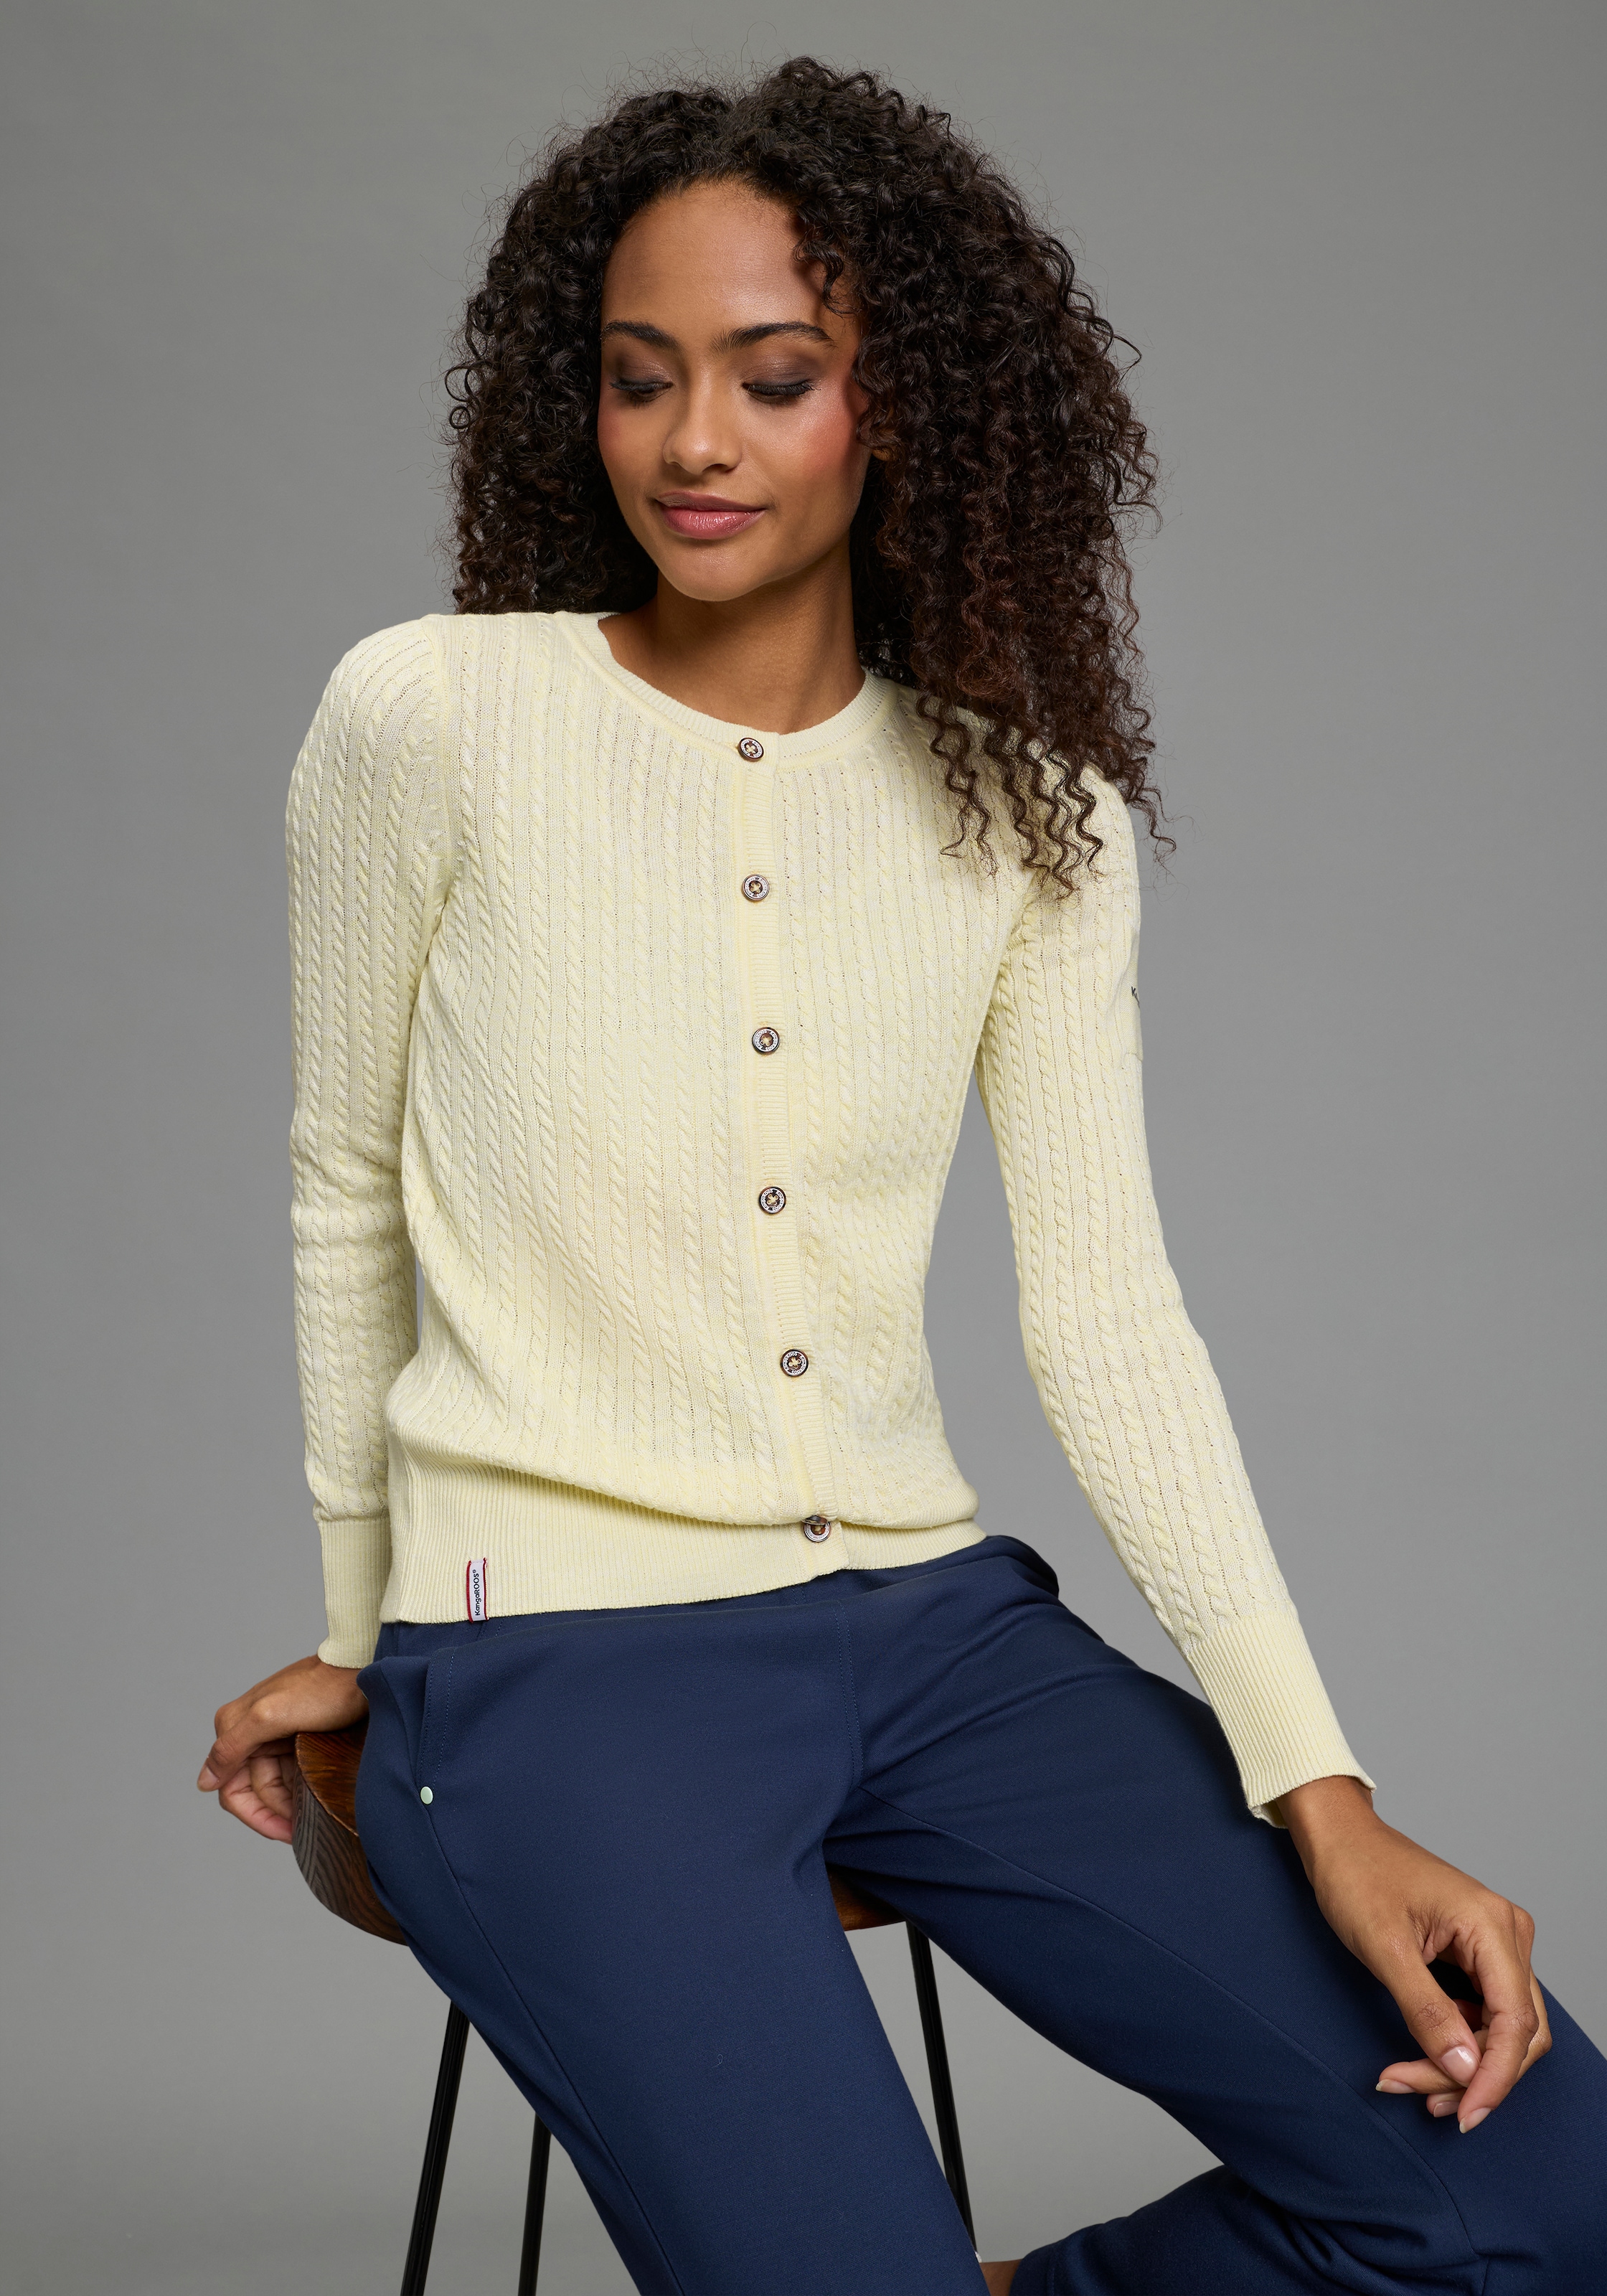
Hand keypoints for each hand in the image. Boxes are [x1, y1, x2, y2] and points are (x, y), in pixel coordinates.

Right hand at [197, 1653, 367, 1842]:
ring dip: (292, 1803)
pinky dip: (302, 1789)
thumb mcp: (270, 1716)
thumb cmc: (321, 1689)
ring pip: (275, 1785)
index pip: (230, 1788)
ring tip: (317, 1815)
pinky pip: (291, 1773)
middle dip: (277, 1812)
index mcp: (234, 1725)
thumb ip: (233, 1746)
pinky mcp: (297, 1736)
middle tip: (305, 1829)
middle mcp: (248, 1731)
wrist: (361, 1667)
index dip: (255, 1816)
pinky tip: (318, 1798)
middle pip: (255, 1790)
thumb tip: (204, 1782)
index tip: (285, 1831)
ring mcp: (274, 1735)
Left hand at [1276, 1774, 1549, 2132]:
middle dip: (1472, 2074)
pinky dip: (1458, 2043)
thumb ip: (1427, 2012)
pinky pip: (1484, 2012)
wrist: (1339, 1838)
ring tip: (1410, 2082)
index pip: (1517, 2023)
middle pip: (1516, 2032)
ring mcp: (1496, 1944)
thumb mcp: (1384, 1949)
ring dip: (1464, 2065)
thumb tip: (1468, 2071)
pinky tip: (1423, 2060)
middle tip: (1418, 2096)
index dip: (1496, 2079)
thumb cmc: (1356, 1876)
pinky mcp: (1479, 1953)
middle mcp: (1507, 1934)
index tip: (1464, 2115)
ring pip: (1502, 2029)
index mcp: (1492, 1926)